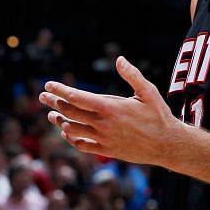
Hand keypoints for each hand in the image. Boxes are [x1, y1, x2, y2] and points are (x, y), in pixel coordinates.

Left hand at [39, 56, 182, 164]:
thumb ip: (132, 75)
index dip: (61, 90)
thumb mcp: (148, 91)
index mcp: (110, 107)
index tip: (49, 84)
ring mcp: (103, 139)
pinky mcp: (106, 151)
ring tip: (52, 115)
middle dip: (54, 102)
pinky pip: (82, 145)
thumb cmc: (159, 115)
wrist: (166, 144)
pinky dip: (71, 138)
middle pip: (70, 112)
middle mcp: (103, 124)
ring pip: (72, 130)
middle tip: (43, 96)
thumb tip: (119, 59)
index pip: (77, 97)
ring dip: (59, 121)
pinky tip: (67, 132)